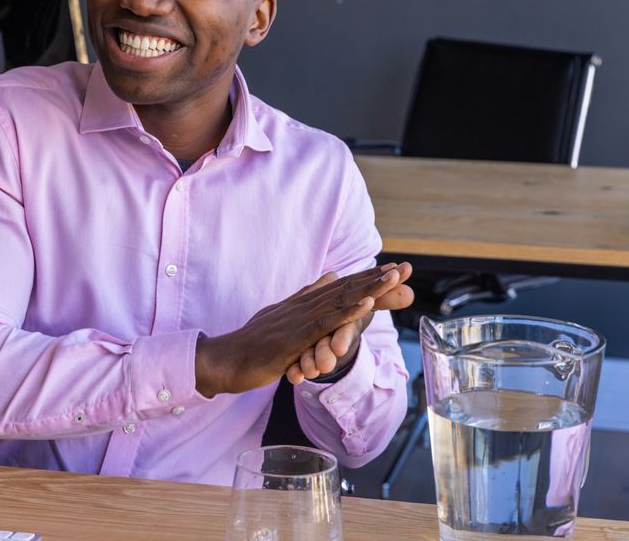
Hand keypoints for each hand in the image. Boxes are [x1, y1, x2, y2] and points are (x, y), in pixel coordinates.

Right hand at [194, 264, 406, 396]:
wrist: (225, 360)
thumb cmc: (252, 344)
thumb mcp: (283, 319)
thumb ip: (306, 299)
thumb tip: (330, 277)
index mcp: (301, 304)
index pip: (340, 287)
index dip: (366, 277)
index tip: (391, 270)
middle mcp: (302, 306)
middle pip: (345, 288)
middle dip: (375, 278)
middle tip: (403, 268)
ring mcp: (298, 320)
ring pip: (339, 301)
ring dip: (368, 289)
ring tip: (392, 278)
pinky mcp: (294, 337)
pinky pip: (324, 323)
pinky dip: (347, 312)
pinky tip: (366, 304)